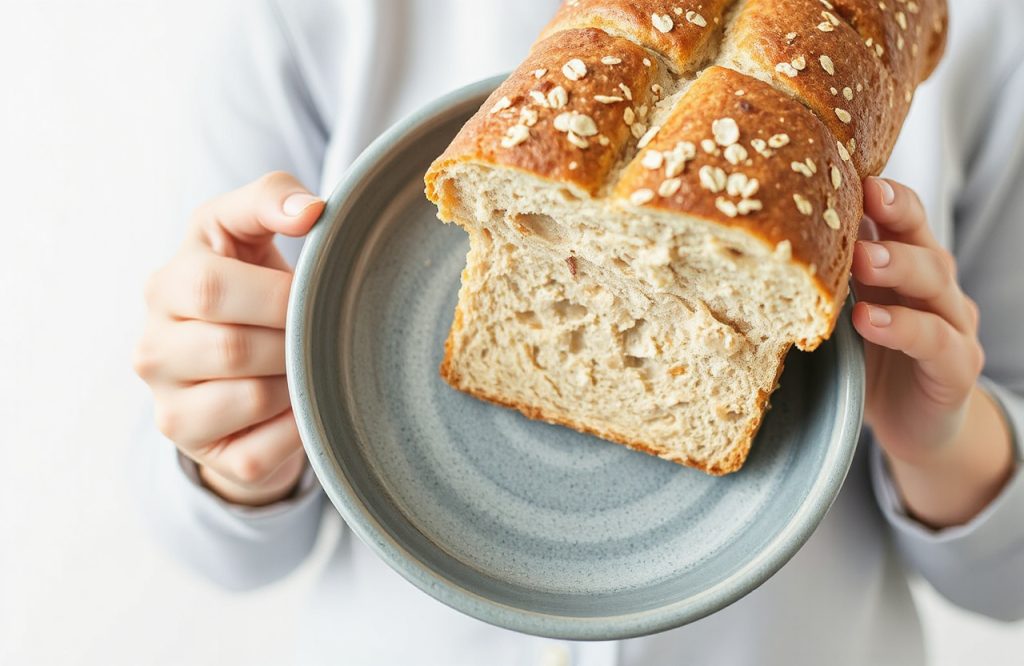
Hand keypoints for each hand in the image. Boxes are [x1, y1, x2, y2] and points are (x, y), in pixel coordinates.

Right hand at [133, 172, 323, 505]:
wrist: (239, 362)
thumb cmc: (249, 282)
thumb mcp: (248, 229)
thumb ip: (272, 198)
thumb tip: (311, 211)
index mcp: (165, 286)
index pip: (212, 289)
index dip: (276, 294)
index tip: (314, 292)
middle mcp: (152, 350)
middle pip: (233, 348)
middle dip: (292, 339)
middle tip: (320, 332)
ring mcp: (170, 409)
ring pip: (252, 399)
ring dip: (298, 380)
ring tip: (309, 362)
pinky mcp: (202, 453)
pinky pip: (260, 451)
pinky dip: (296, 428)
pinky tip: (302, 404)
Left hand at [851, 177, 1012, 526]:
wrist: (913, 427)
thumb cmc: (865, 363)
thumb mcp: (837, 317)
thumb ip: (820, 285)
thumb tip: (752, 253)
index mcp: (901, 266)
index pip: (900, 217)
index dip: (882, 195)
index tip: (853, 175)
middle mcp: (932, 287)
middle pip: (922, 240)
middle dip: (894, 217)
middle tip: (865, 201)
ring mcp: (952, 324)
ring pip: (934, 282)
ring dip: (898, 265)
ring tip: (863, 260)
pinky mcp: (958, 366)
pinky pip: (936, 340)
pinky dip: (903, 328)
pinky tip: (870, 320)